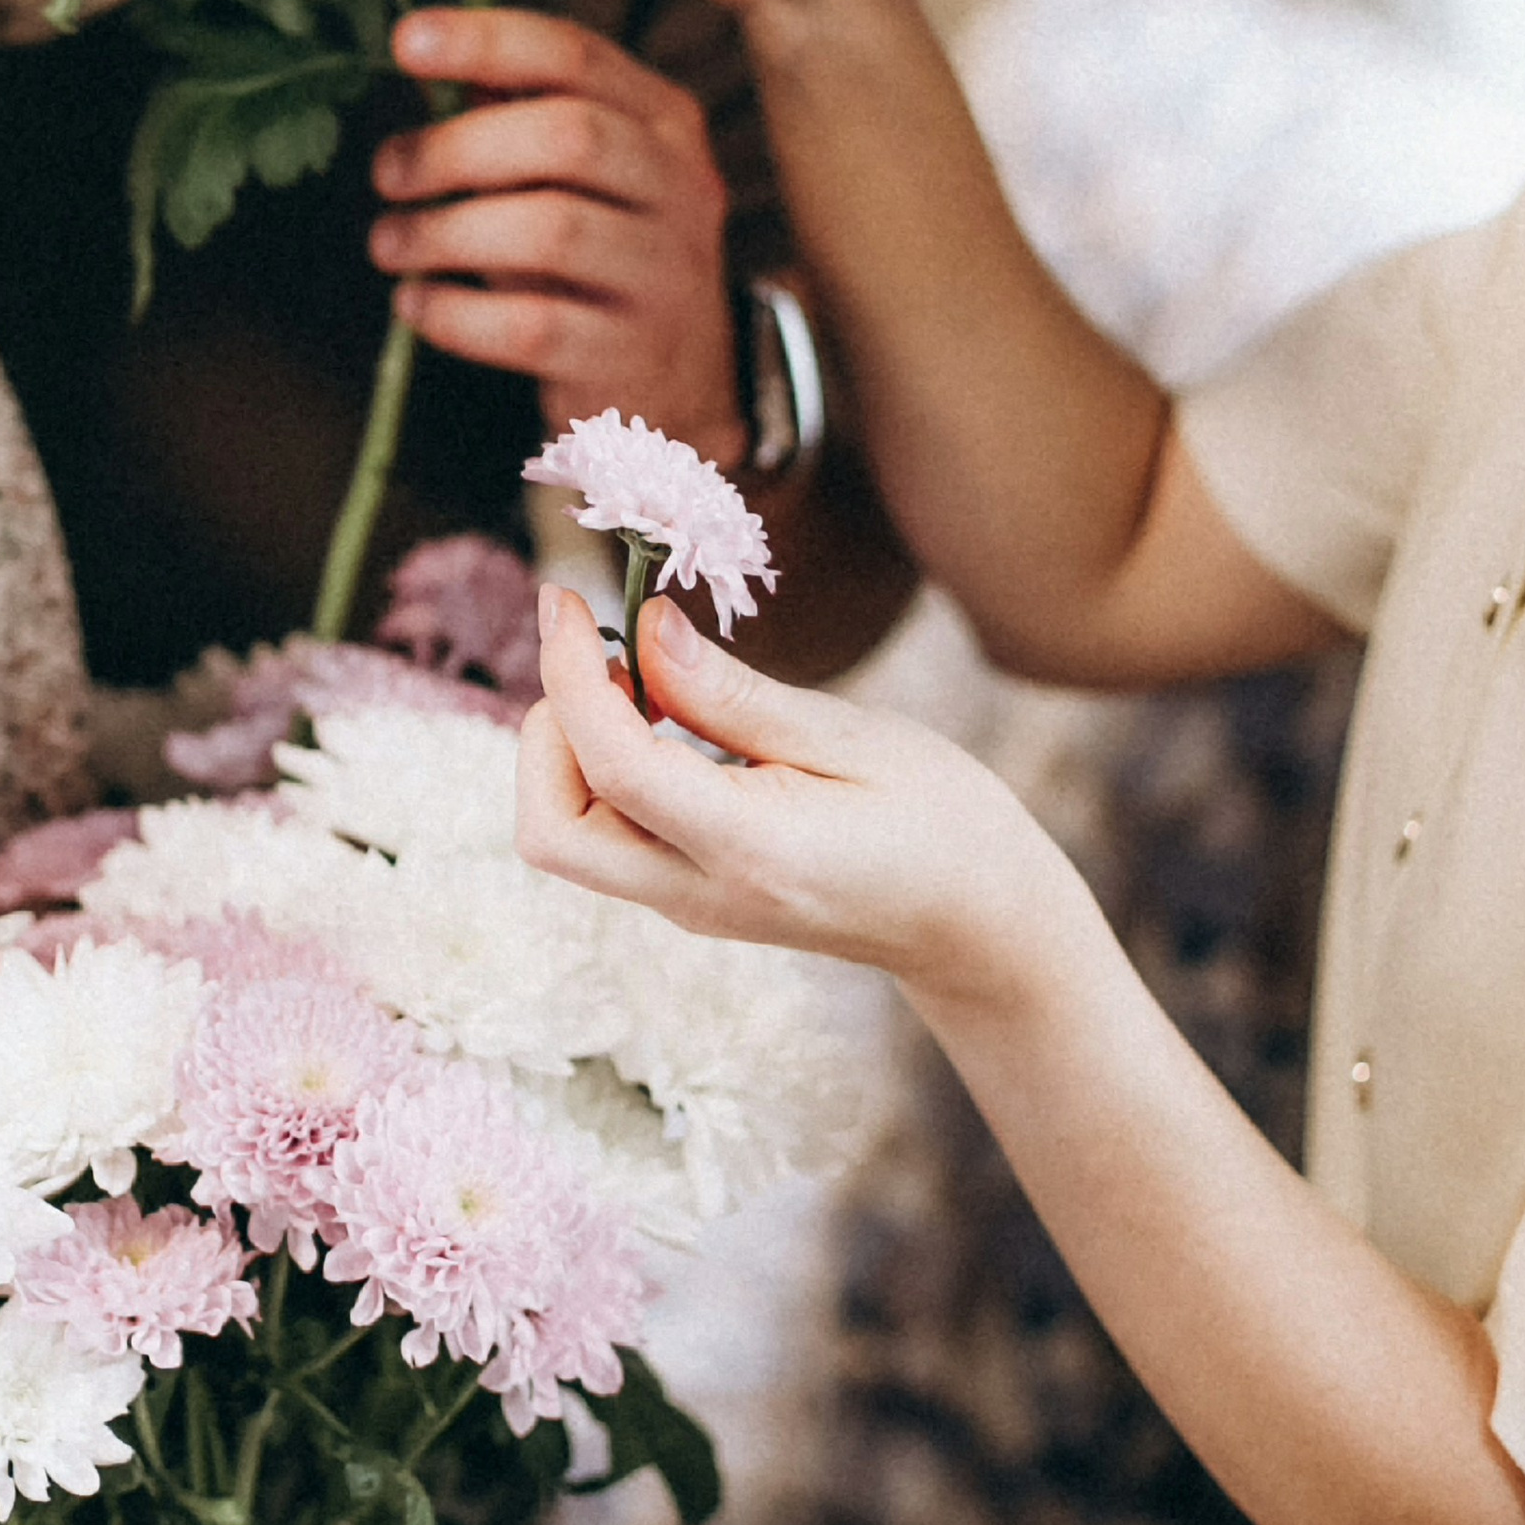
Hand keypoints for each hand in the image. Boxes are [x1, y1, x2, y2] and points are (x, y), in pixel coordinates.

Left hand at [371, 9, 742, 457]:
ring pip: (552, 231)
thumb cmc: (597, 253)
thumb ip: (514, 113)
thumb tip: (426, 51)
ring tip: (388, 243)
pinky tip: (415, 304)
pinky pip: (533, 327)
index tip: (404, 42)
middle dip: (457, 148)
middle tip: (388, 173)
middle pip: (569, 137)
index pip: (575, 56)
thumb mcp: (573, 174)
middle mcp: (681, 186)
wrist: (673, 378)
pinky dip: (456, 313)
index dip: (485, 41)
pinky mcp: (632, 354)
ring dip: (445, 233)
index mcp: (663, 120)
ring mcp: (666, 274)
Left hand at [518, 586, 1094, 1009]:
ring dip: (571, 748)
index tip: (567, 598)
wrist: (977, 925)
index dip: (568, 676)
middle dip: (547, 729)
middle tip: (603, 652)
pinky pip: (607, 835)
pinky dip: (601, 768)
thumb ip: (735, 695)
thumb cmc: (941, 823)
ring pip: (567, 838)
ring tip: (639, 677)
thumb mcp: (853, 738)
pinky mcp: (690, 896)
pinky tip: (659, 716)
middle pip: (551, 833)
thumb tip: (646, 629)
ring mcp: (690, 907)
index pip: (612, 769)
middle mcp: (701, 894)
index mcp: (750, 851)